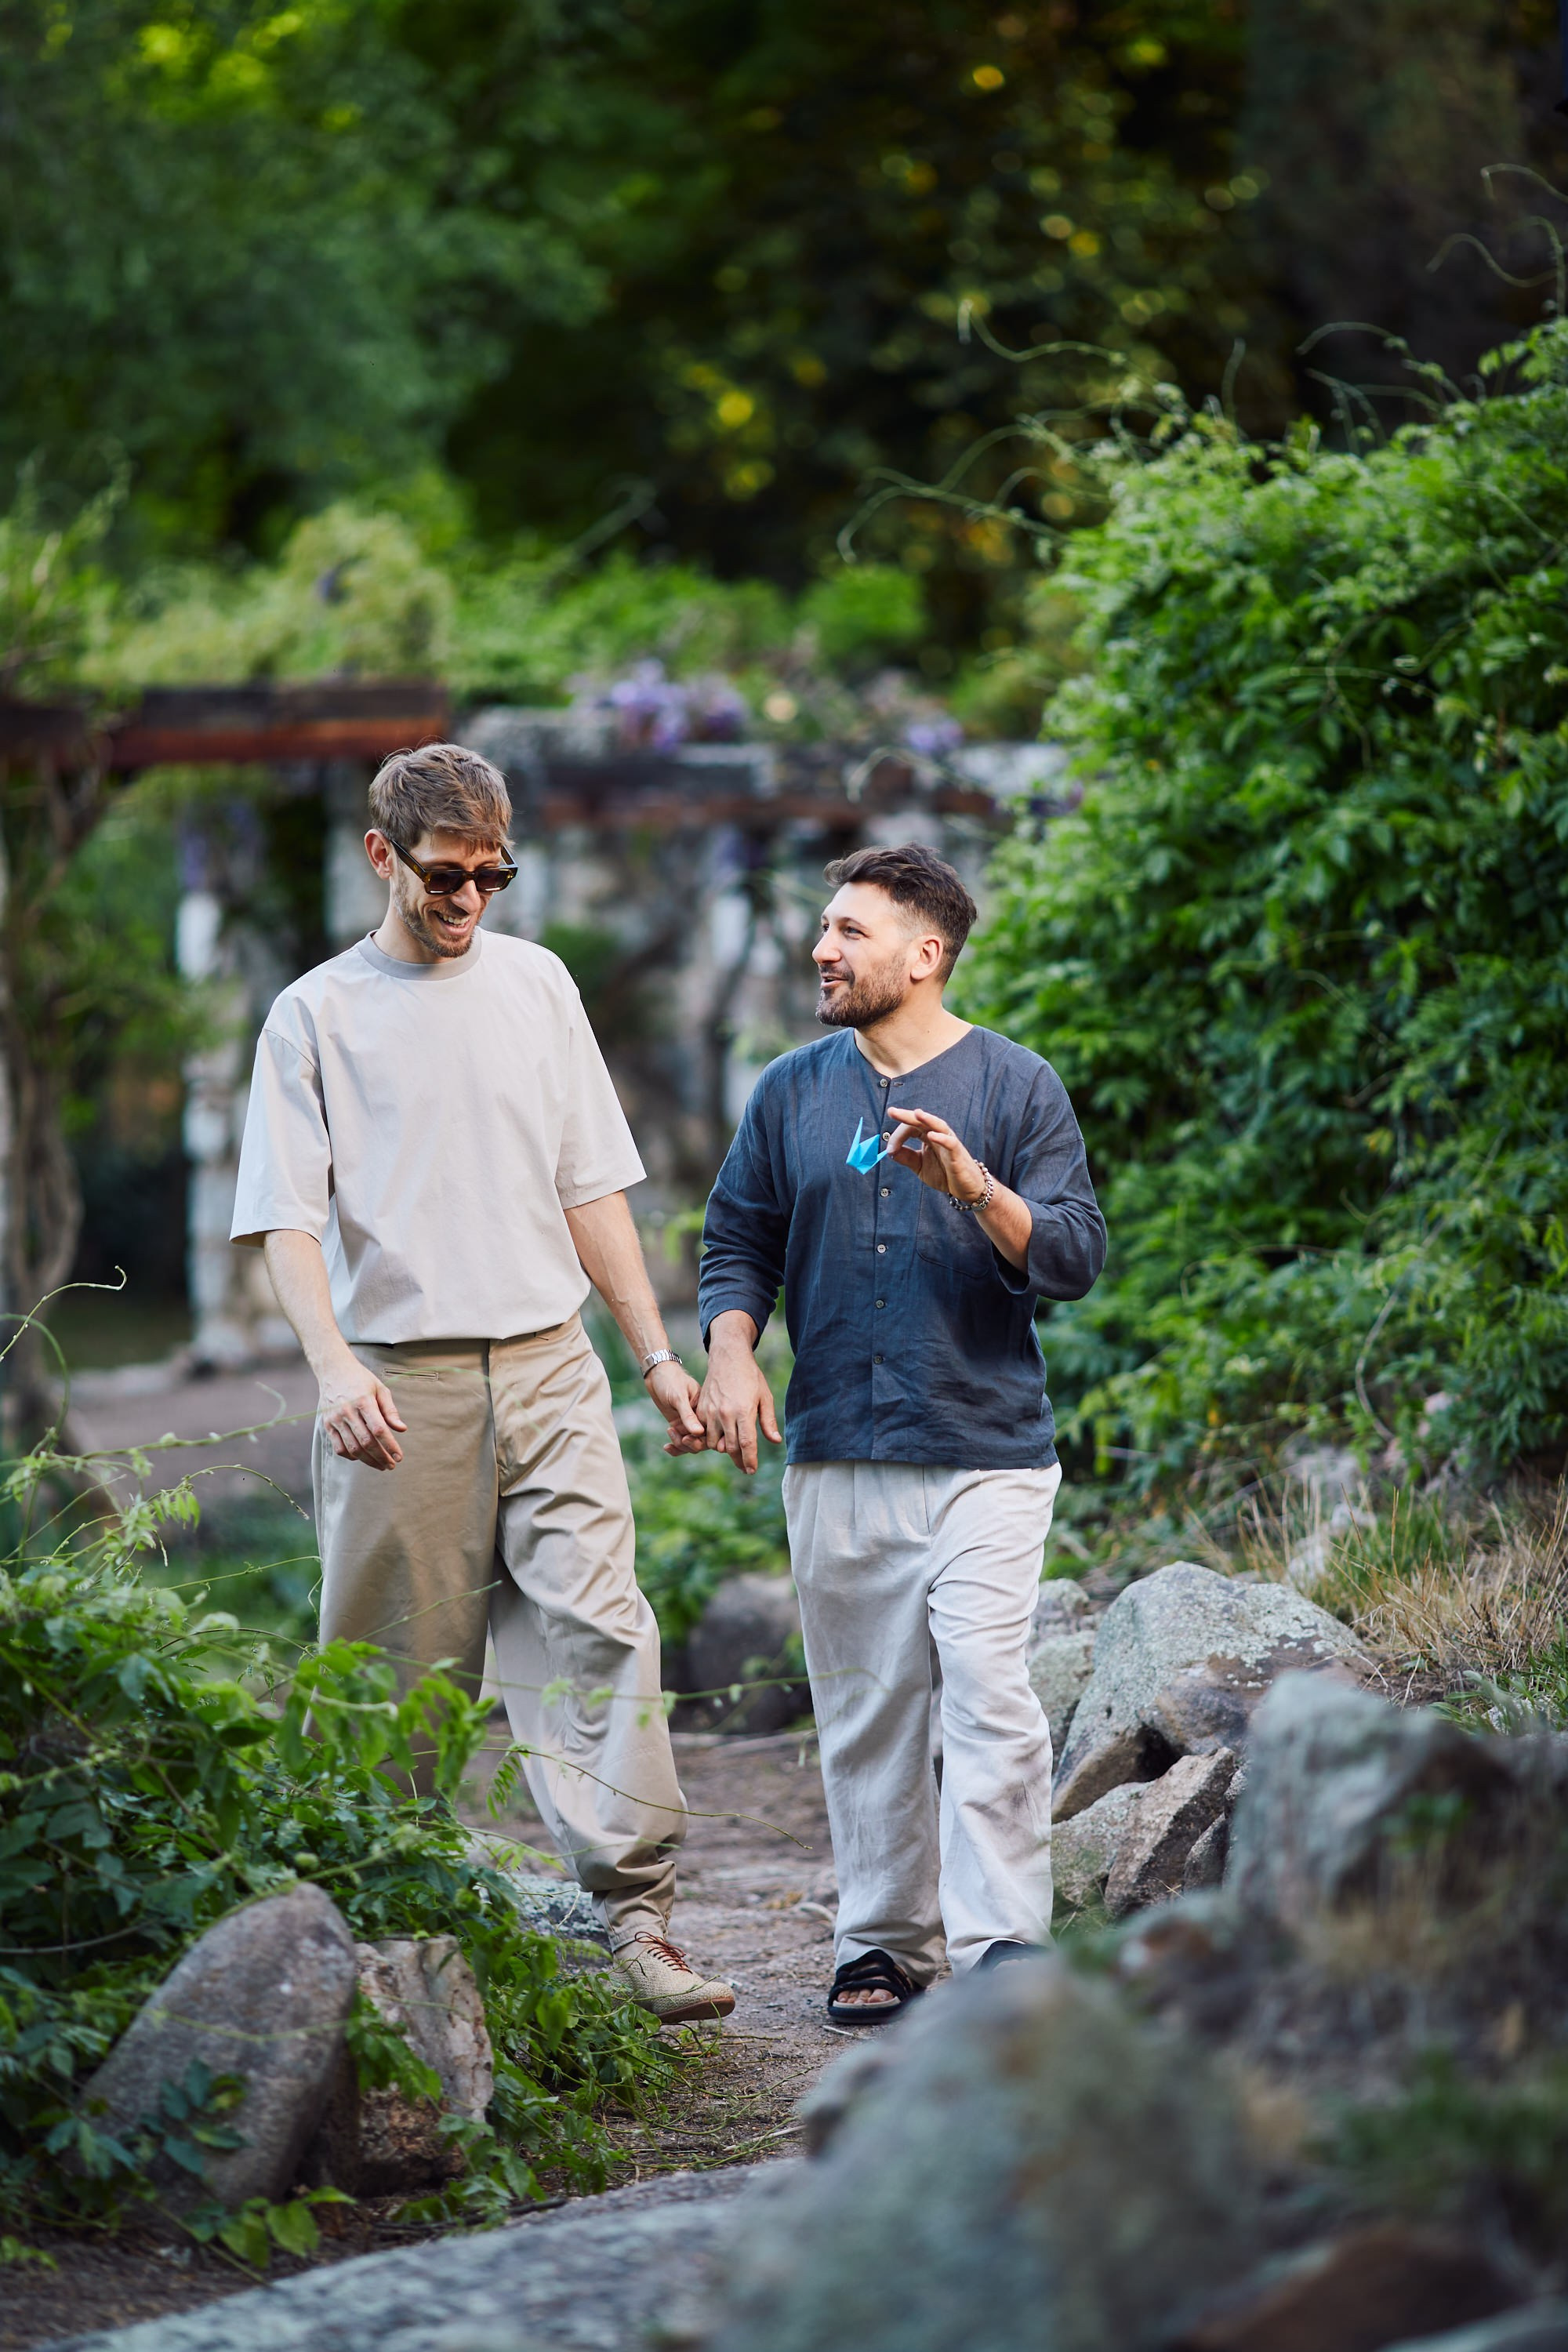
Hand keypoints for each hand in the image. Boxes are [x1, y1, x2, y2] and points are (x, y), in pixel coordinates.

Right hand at [318, 1352, 407, 1469]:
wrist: (333, 1370)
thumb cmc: (360, 1379)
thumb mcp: (380, 1389)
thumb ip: (390, 1411)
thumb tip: (402, 1429)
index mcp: (363, 1401)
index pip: (379, 1430)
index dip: (390, 1446)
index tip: (399, 1456)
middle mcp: (347, 1411)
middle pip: (366, 1442)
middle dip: (381, 1457)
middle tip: (391, 1465)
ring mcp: (335, 1419)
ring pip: (352, 1448)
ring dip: (368, 1460)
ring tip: (380, 1465)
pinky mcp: (327, 1425)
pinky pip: (339, 1448)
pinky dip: (351, 1456)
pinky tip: (362, 1457)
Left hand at [648, 1361, 707, 1455]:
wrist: (657, 1375)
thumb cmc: (671, 1380)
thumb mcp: (679, 1396)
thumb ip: (688, 1415)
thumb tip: (699, 1433)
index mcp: (707, 1409)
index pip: (712, 1431)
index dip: (705, 1440)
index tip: (689, 1439)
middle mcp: (701, 1418)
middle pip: (703, 1441)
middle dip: (692, 1444)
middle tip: (681, 1439)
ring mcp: (689, 1423)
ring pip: (692, 1444)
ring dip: (681, 1445)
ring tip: (670, 1431)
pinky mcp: (679, 1425)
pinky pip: (681, 1442)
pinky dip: (675, 1447)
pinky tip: (666, 1447)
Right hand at [698, 1322, 782, 1473]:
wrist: (728, 1358)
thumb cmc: (750, 1377)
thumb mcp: (764, 1396)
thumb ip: (768, 1421)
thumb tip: (774, 1441)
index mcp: (743, 1411)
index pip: (746, 1444)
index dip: (749, 1460)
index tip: (751, 1470)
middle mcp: (725, 1414)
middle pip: (730, 1447)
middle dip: (739, 1461)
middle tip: (745, 1468)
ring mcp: (710, 1411)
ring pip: (714, 1443)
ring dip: (723, 1449)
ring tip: (733, 1451)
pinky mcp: (700, 1409)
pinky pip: (703, 1432)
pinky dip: (710, 1438)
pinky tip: (720, 1437)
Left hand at [885, 1105, 986, 1202]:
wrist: (965, 1187)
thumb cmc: (944, 1173)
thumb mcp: (919, 1166)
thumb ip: (905, 1157)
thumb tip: (889, 1151)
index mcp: (927, 1137)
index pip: (910, 1128)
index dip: (898, 1136)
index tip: (889, 1150)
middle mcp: (938, 1135)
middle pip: (922, 1121)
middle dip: (907, 1116)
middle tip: (892, 1111)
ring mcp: (949, 1143)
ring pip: (938, 1126)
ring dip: (927, 1119)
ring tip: (916, 1113)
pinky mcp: (957, 1154)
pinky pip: (950, 1143)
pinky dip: (942, 1138)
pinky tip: (932, 1136)